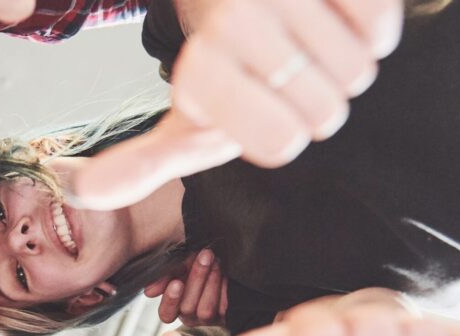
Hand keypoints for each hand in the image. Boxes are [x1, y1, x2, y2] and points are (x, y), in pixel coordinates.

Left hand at [54, 0, 402, 209]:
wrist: (245, 0)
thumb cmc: (224, 72)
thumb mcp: (184, 121)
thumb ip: (139, 165)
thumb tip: (79, 192)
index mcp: (201, 67)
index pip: (283, 144)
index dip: (279, 135)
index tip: (256, 110)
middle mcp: (237, 21)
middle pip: (325, 111)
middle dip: (314, 104)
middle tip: (282, 78)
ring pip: (359, 69)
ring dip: (343, 67)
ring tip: (305, 47)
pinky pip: (380, 26)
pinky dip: (367, 29)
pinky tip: (329, 19)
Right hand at [143, 248, 227, 325]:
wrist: (222, 264)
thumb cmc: (197, 265)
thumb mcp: (180, 266)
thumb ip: (164, 276)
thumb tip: (149, 293)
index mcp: (174, 307)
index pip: (166, 313)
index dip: (170, 300)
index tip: (176, 282)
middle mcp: (189, 316)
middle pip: (187, 307)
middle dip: (196, 279)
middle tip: (204, 256)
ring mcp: (207, 319)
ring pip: (205, 309)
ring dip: (211, 282)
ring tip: (215, 261)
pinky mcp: (225, 317)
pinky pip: (223, 307)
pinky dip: (223, 287)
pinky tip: (224, 273)